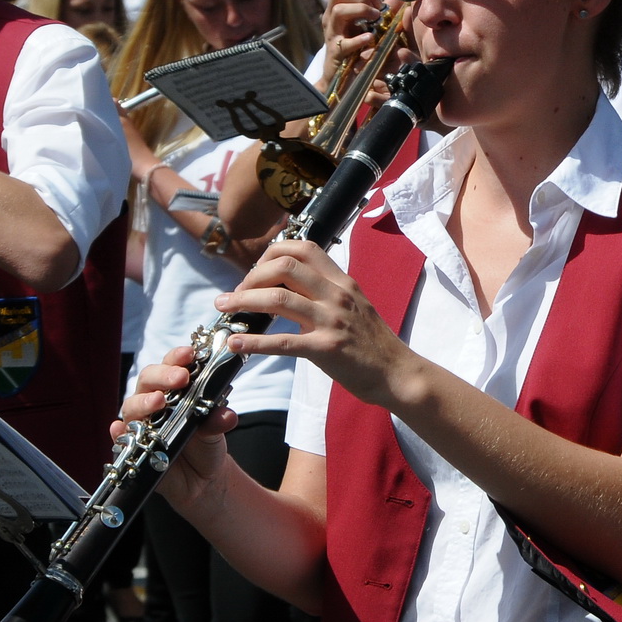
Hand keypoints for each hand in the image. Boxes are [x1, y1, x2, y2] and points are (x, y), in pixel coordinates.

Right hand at [114, 346, 236, 509]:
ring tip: (159, 401)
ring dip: (144, 401)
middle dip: (163, 375)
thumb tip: (226, 415)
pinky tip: (120, 429)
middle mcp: (155, 402)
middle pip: (148, 380)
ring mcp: (141, 423)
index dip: (178, 357)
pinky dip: (118, 432)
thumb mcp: (216, 430)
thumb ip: (218, 420)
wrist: (202, 478)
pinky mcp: (132, 446)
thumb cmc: (205, 444)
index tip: (189, 354)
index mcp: (175, 390)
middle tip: (181, 378)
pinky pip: (120, 437)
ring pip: (132, 405)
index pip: (171, 365)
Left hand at [215, 240, 414, 407]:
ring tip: (224, 308)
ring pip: (278, 300)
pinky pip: (282, 342)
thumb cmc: (373, 343)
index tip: (256, 272)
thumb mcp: (355, 306)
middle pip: (285, 267)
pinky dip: (253, 342)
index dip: (271, 254)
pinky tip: (236, 344)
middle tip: (237, 293)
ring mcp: (332, 321)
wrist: (397, 373)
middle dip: (251, 276)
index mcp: (343, 282)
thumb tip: (289, 287)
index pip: (303, 248)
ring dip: (242, 302)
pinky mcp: (327, 349)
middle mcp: (337, 295)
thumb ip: (326, 293)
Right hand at [321, 0, 410, 105]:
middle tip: (377, 10)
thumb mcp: (363, 28)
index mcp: (338, 11)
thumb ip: (376, 14)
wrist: (338, 77)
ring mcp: (332, 35)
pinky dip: (359, 39)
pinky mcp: (336, 53)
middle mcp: (331, 19)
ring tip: (375, 18)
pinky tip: (370, 38)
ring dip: (359, 10)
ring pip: (338, 11)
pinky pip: (345, 43)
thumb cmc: (354, 50)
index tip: (379, 1)